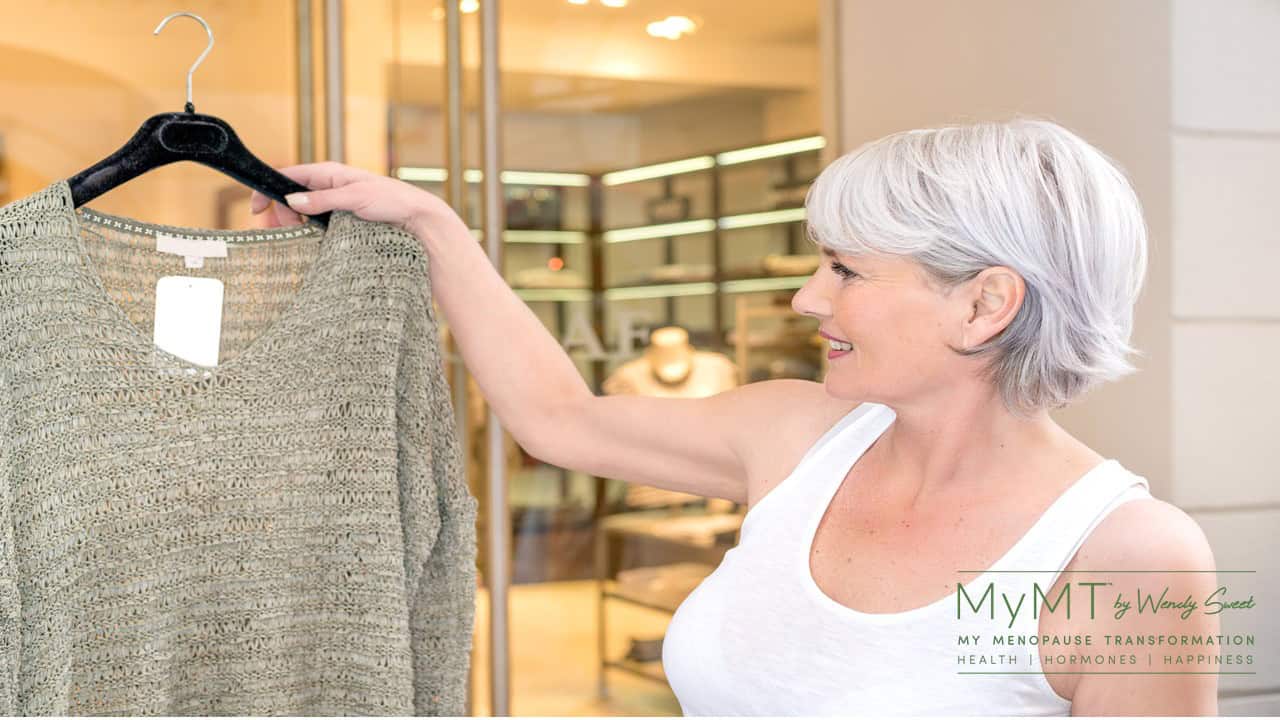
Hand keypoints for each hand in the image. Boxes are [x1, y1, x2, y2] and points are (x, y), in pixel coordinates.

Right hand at [248, 161, 462, 238]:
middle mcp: (330, 186)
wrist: (418, 218)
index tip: (255, 210)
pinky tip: (309, 243)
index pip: (288, 175)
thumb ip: (323, 200)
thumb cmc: (392, 201)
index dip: (268, 190)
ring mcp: (335, 203)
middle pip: (291, 197)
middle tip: (280, 233)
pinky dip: (309, 232)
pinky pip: (317, 224)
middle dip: (280, 213)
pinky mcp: (343, 219)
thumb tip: (291, 200)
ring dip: (293, 224)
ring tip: (292, 239)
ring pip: (303, 212)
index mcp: (330, 173)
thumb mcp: (355, 198)